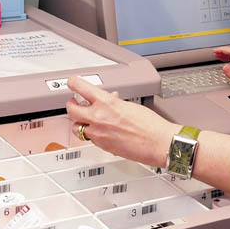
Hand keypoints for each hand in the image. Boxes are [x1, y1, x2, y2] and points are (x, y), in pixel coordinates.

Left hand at [65, 76, 179, 167]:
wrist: (158, 143)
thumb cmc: (150, 125)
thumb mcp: (129, 105)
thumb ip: (113, 103)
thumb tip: (108, 101)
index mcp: (106, 102)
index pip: (81, 87)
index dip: (73, 83)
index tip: (72, 82)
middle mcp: (98, 117)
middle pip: (71, 109)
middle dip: (71, 105)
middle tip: (74, 103)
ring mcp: (98, 133)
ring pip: (77, 127)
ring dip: (80, 123)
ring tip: (86, 120)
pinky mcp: (102, 146)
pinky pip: (89, 138)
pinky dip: (92, 134)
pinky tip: (101, 132)